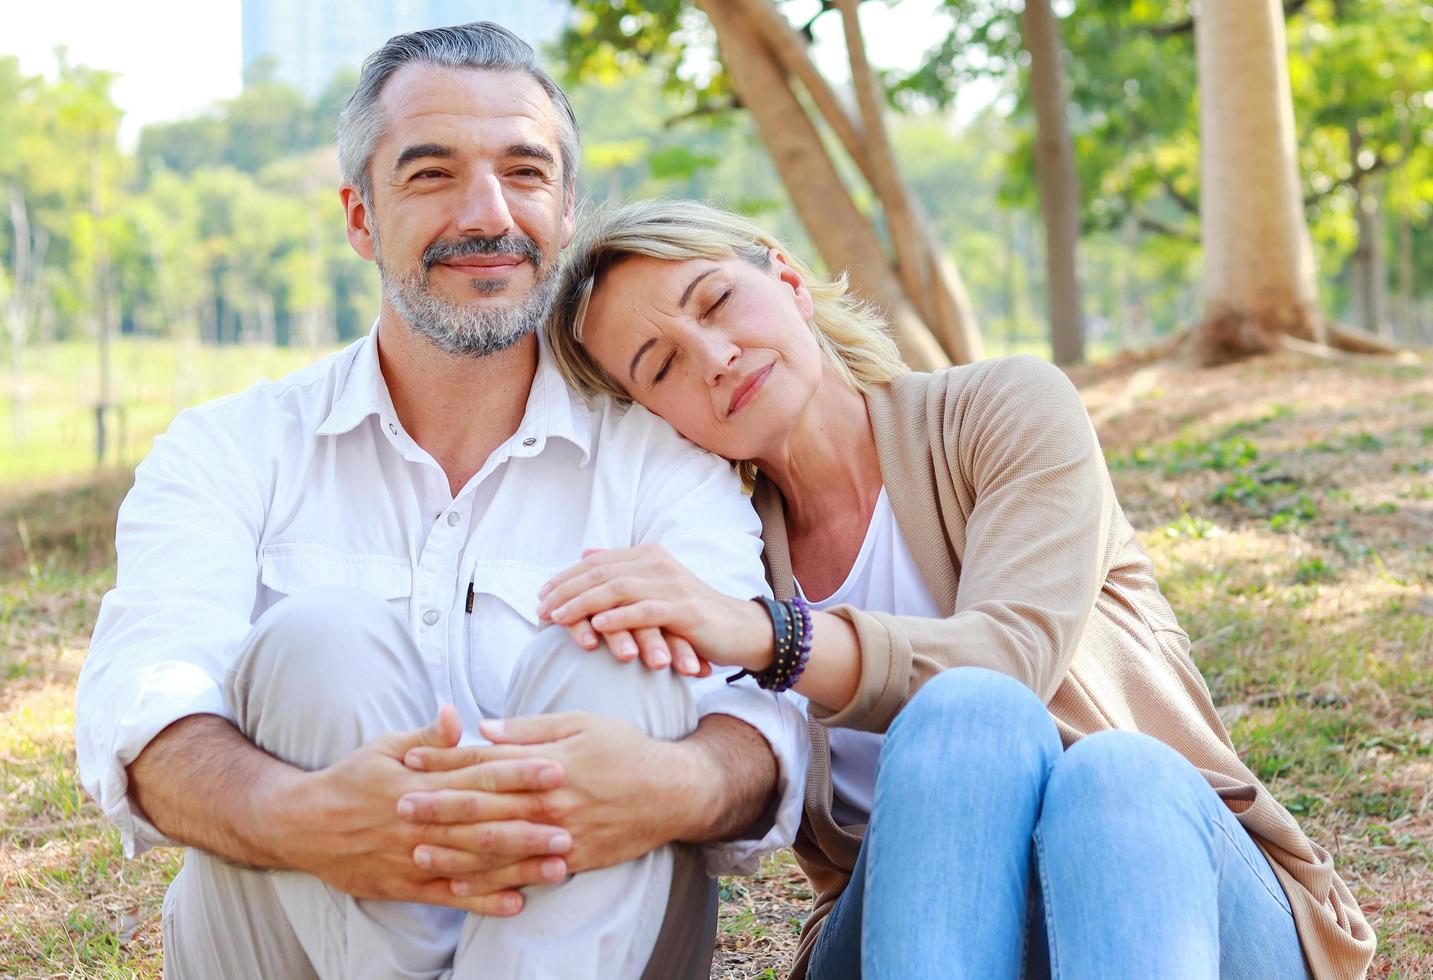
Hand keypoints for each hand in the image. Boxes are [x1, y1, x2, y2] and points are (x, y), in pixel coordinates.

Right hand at [269, 705, 572, 914]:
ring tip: (558, 865)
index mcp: (420, 781)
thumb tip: (459, 714)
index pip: (478, 775)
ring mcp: (413, 856)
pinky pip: (449, 896)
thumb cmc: (351, 779)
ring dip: (517, 865)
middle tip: (571, 824)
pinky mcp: (405, 885)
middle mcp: (420, 820)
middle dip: (529, 823)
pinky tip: (515, 902)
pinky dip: (482, 900)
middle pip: (483, 822)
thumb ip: (428, 735)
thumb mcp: (384, 745)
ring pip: (473, 862)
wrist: (301, 825)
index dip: (518, 772)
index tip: (555, 768)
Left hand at [400, 712, 713, 874]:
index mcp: (546, 763)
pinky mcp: (571, 860)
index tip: (410, 759)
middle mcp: (548, 801)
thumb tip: (484, 727)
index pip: (485, 762)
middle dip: (436, 806)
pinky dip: (489, 880)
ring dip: (453, 847)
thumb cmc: (626, 750)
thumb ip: (529, 728)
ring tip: (417, 847)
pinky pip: (521, 873)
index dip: (445, 760)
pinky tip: (460, 882)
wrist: (672, 793)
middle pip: (482, 806)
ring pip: (496, 845)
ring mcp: (559, 835)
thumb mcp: (581, 723)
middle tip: (398, 807)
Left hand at [537, 545, 773, 672]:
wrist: (742, 630)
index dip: (566, 578)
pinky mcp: (685, 609)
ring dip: (583, 604)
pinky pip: (645, 611)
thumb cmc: (694, 616)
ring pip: (618, 589)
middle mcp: (659, 564)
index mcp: (650, 556)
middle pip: (601, 573)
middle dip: (566, 591)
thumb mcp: (656, 589)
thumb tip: (587, 553)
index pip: (597, 562)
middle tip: (540, 610)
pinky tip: (597, 627)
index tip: (540, 596)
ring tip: (558, 618)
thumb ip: (623, 570)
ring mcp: (673, 585)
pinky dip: (619, 618)